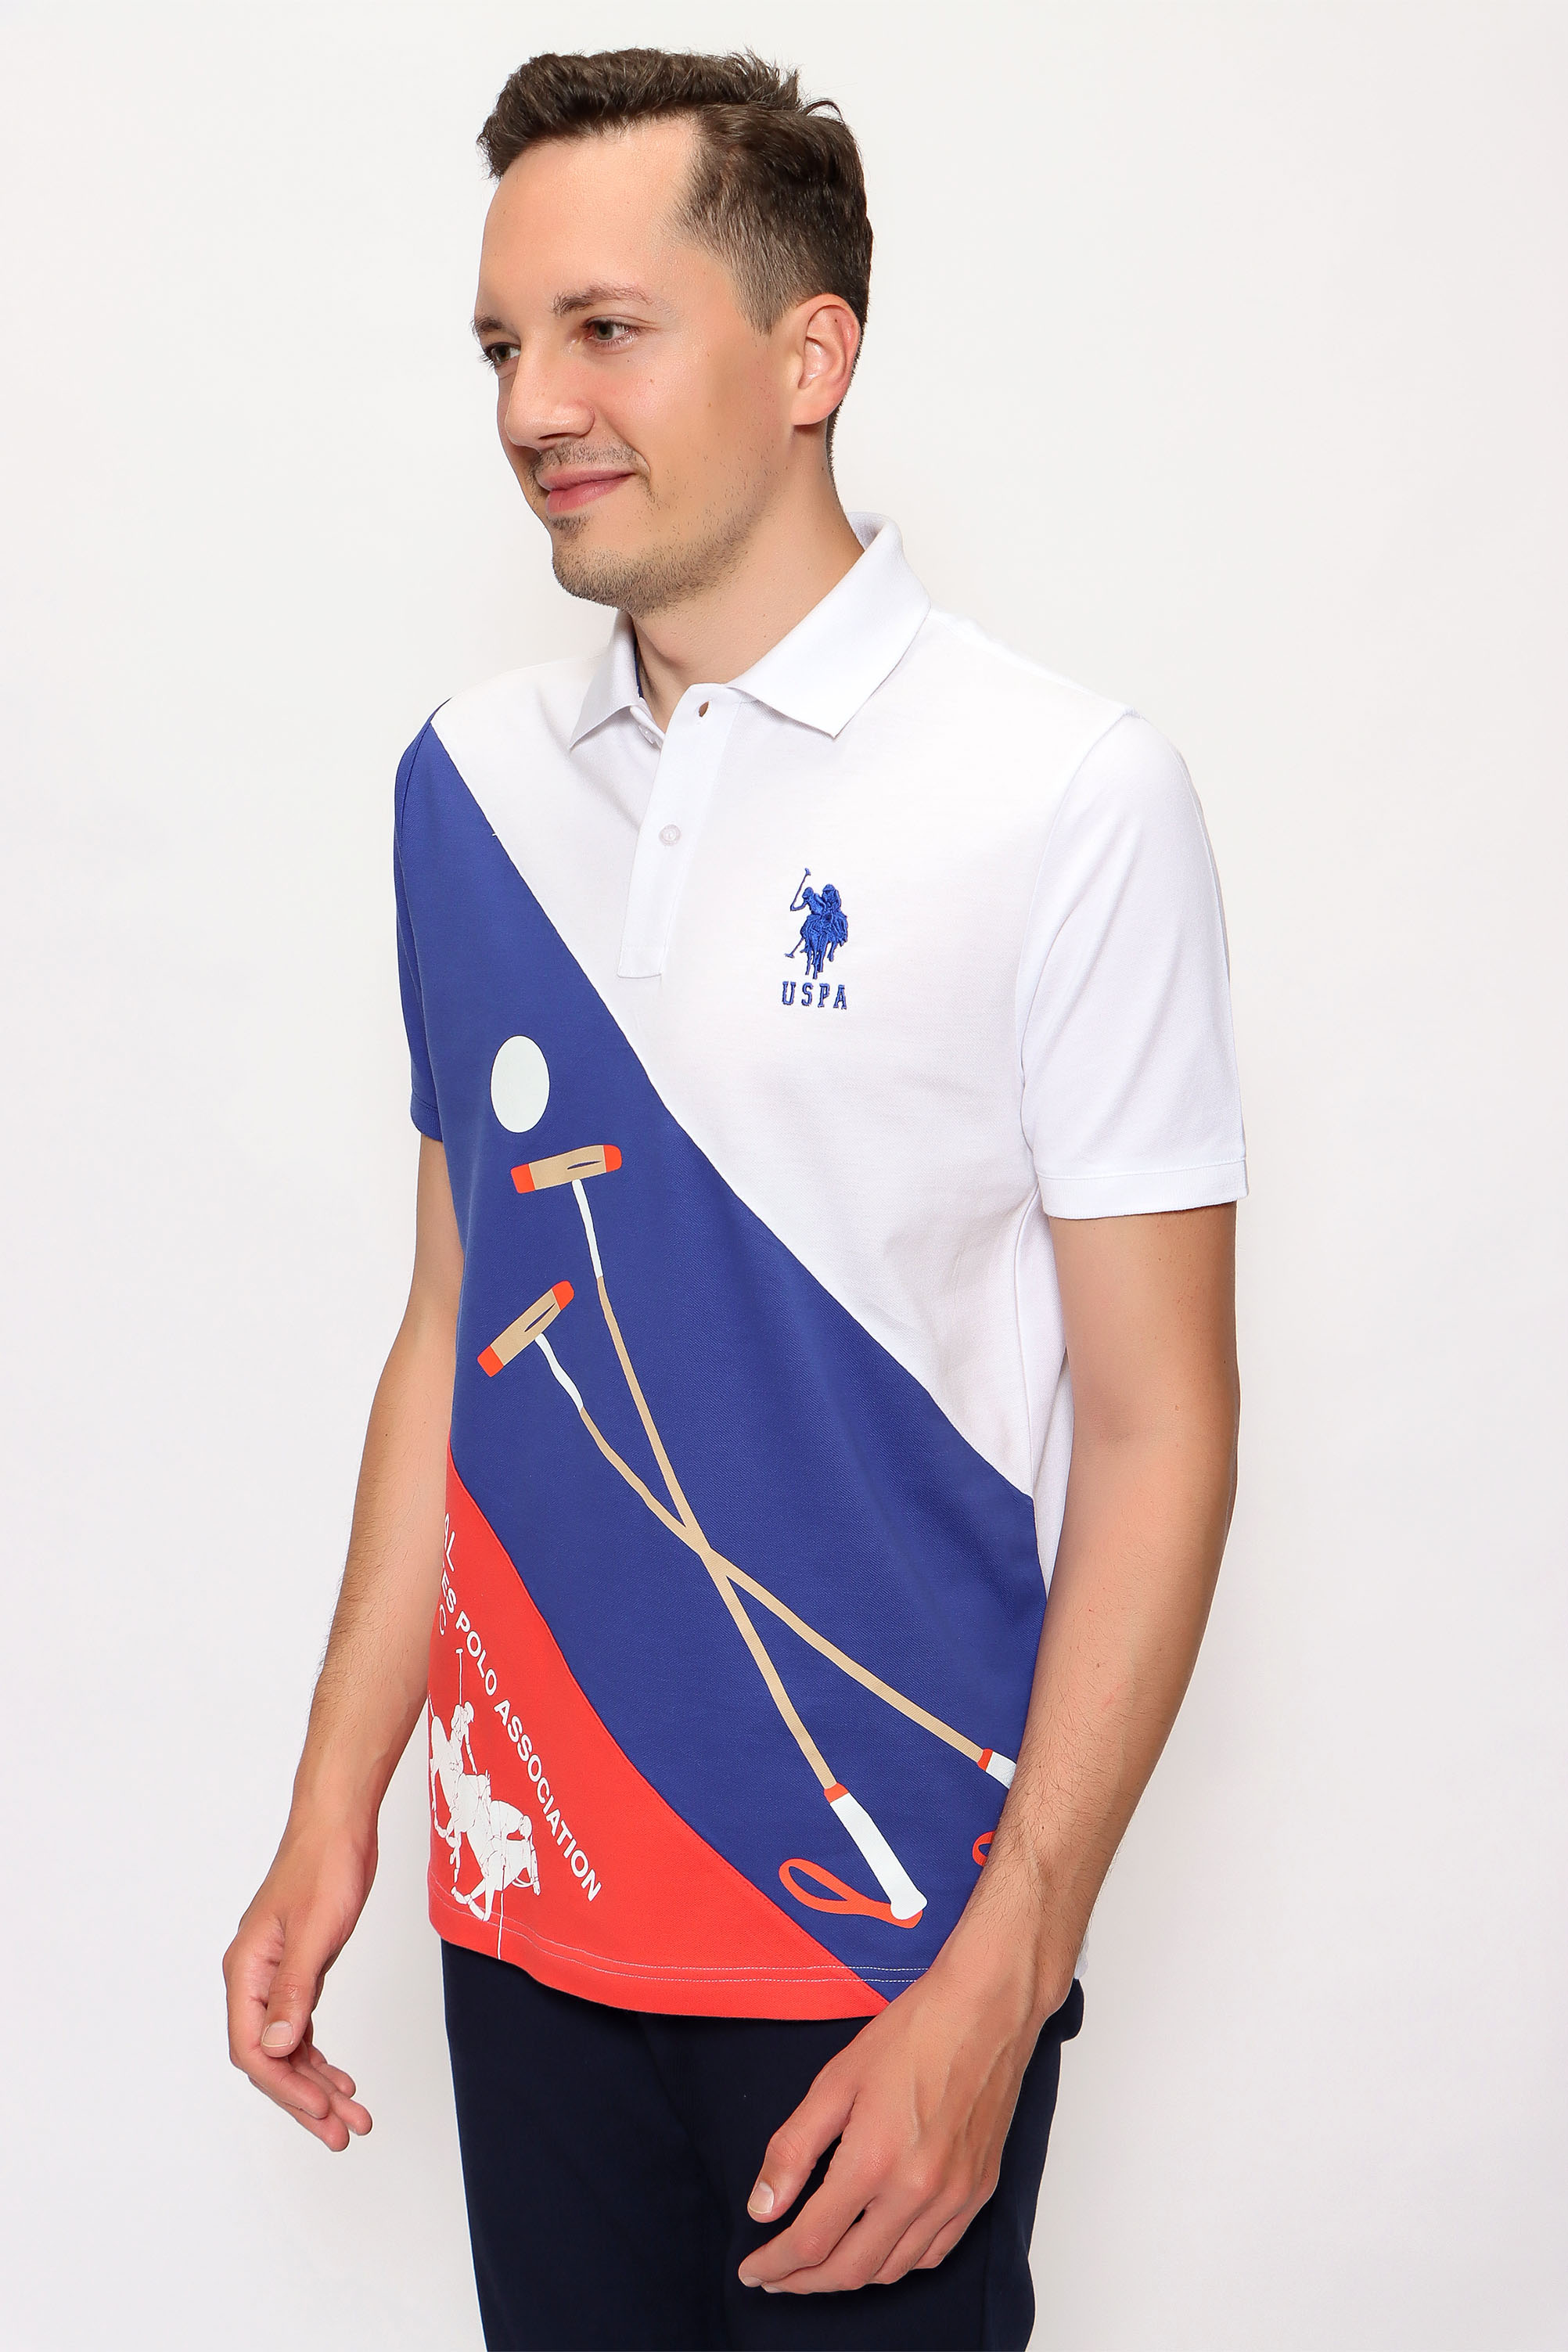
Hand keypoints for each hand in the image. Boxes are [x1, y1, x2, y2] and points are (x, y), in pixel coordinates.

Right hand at [223, 1818, 377, 2151]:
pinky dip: (319, 2056)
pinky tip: (340, 2078)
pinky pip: (301, 2027)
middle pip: (271, 2058)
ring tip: (353, 2116)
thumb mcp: (315, 1932)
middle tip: (343, 2135)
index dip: (286, 2087)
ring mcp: (275, 1975)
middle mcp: (253, 1979)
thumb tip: (279, 2050)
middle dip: (304, 2100)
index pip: (255, 2049)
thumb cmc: (325, 1866)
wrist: (339, 1823)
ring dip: (317, 2083)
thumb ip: (296, 1991)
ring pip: (289, 2047)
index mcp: (246, 1972)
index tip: (322, 2112)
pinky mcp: (299, 1969)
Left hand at [738, 1926, 1067, 2294]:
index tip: (750, 2270)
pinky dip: (898, 2263)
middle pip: (850, 2270)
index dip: (774, 2265)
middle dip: (804, 2282)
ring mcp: (955, 2197)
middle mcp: (918, 2192)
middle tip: (775, 2276)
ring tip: (817, 2265)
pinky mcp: (979, 2191)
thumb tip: (762, 2208)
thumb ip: (793, 2150)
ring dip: (849, 2276)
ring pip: (893, 2270)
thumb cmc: (912, 2033)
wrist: (986, 2009)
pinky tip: (876, 2247)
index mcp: (874, 2162)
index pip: (811, 2242)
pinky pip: (934, 2253)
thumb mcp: (835, 2081)